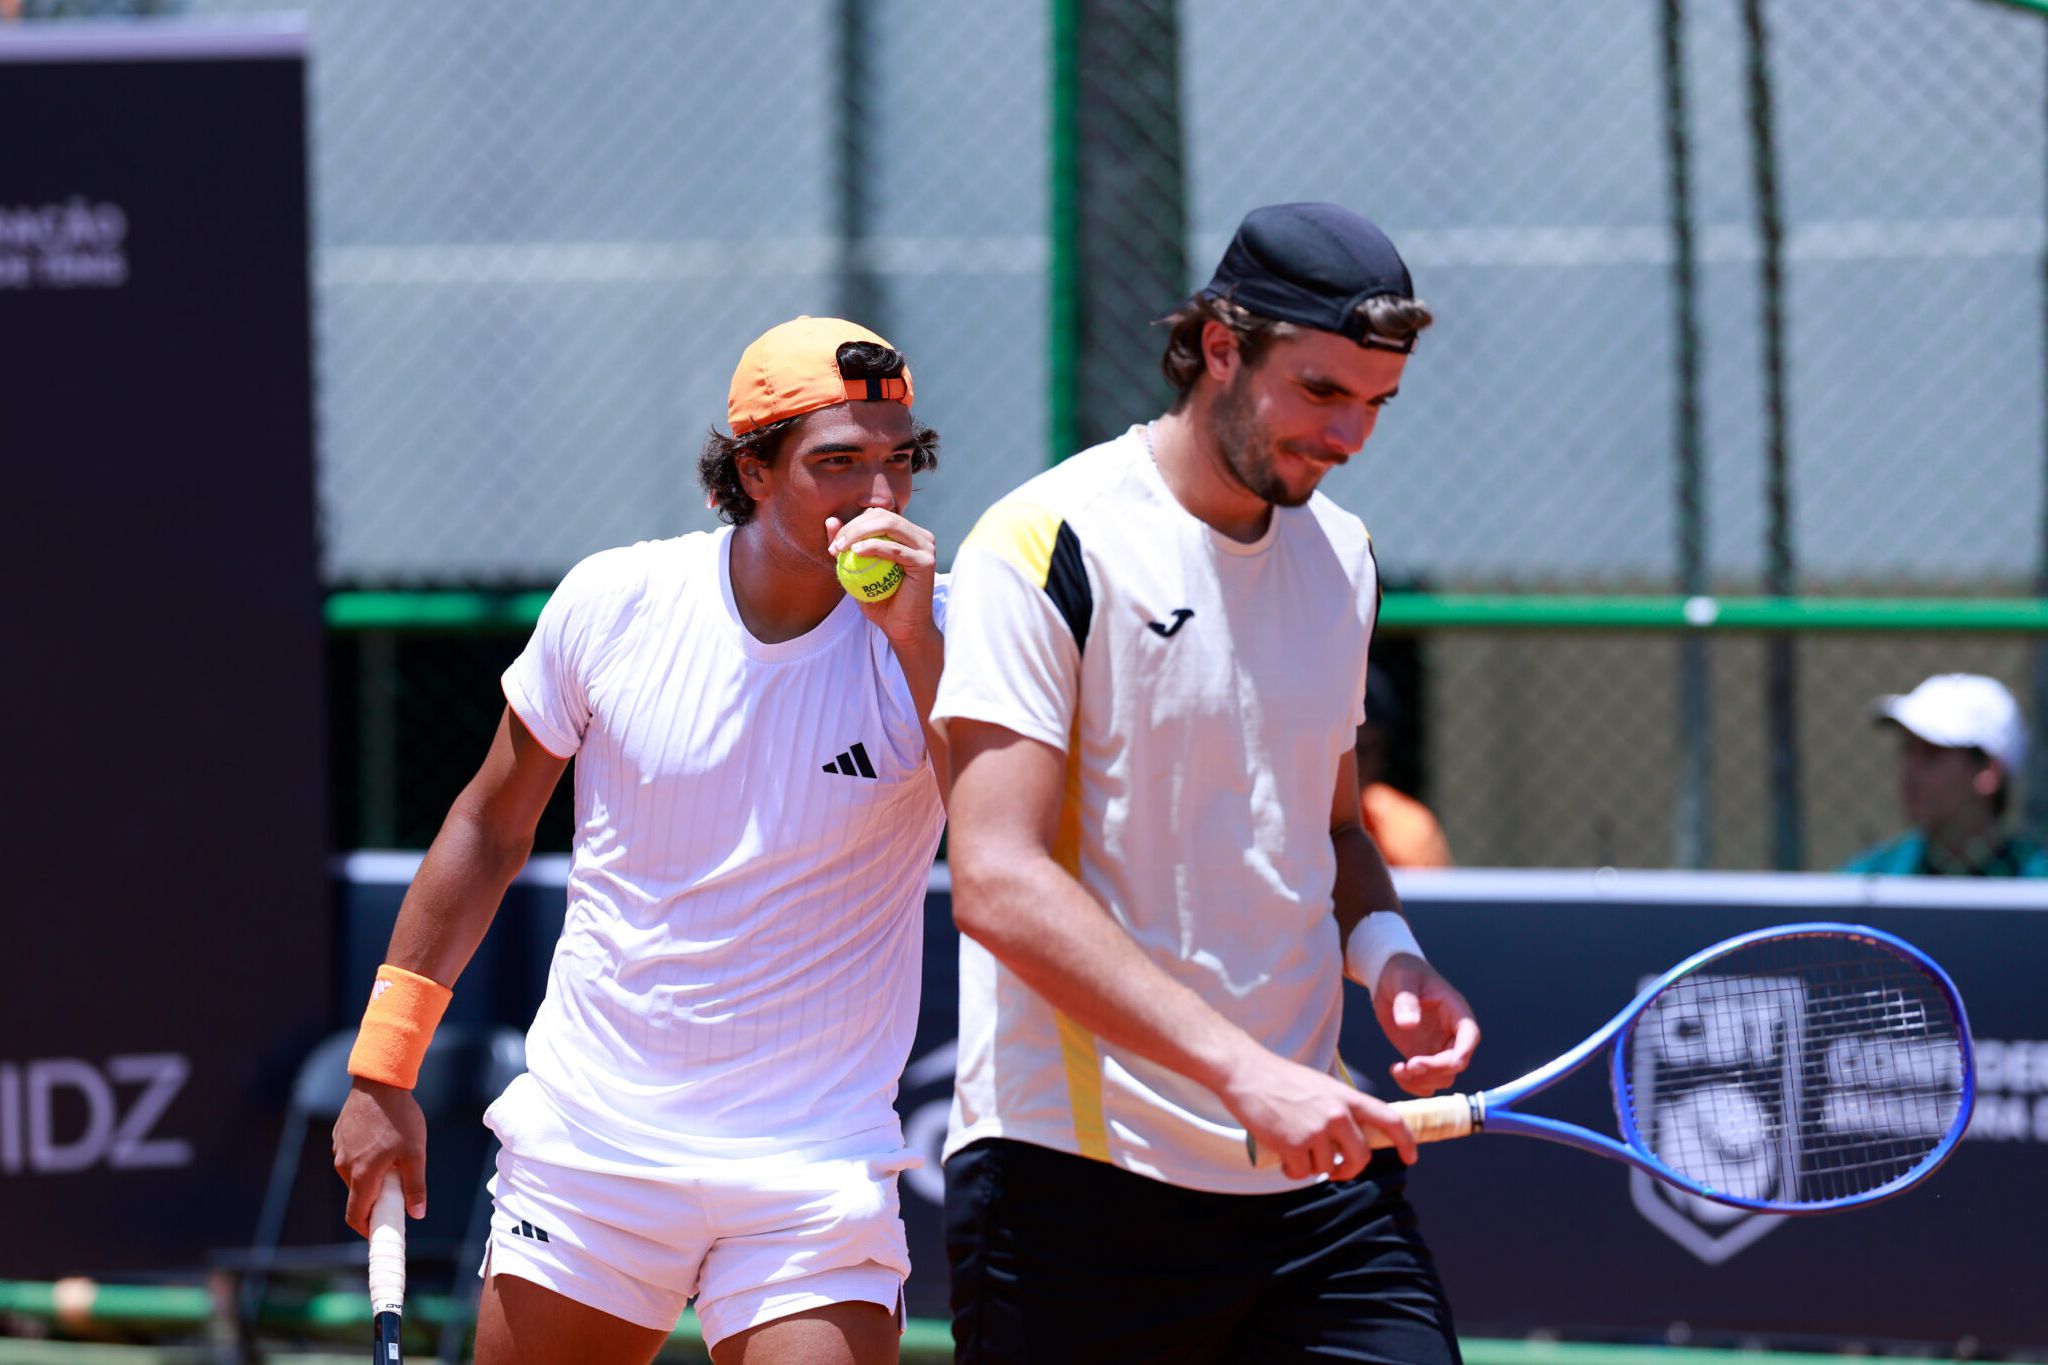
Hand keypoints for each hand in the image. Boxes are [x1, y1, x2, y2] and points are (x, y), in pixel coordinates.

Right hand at [331, 1078, 427, 1236]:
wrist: (379, 1082)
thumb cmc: (400, 1117)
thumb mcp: (415, 1153)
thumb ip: (415, 1186)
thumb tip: (417, 1214)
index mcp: (362, 1175)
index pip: (356, 1216)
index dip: (368, 1229)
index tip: (382, 1231)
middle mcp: (344, 1166)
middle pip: (358, 1196)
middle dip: (377, 1199)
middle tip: (399, 1189)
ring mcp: (339, 1151)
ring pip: (355, 1176)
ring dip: (372, 1177)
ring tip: (395, 1158)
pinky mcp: (339, 1137)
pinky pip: (352, 1158)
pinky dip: (366, 1160)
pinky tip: (383, 1141)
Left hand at [825, 509, 938, 646]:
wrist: (902, 629)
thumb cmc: (881, 602)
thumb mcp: (856, 571)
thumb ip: (846, 545)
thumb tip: (830, 520)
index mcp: (908, 535)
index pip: (878, 516)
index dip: (853, 524)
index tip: (835, 544)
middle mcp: (921, 536)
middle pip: (883, 516)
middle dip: (854, 527)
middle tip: (836, 546)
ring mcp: (926, 547)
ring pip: (889, 525)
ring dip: (859, 533)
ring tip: (842, 548)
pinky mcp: (926, 562)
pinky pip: (895, 549)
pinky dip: (873, 547)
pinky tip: (856, 552)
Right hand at [1219, 1048, 1417, 1180]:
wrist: (1246, 1073)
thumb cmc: (1282, 1079)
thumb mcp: (1323, 1087)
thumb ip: (1342, 1109)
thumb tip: (1354, 1137)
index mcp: (1347, 1097)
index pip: (1390, 1120)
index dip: (1406, 1142)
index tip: (1411, 1158)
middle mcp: (1337, 1114)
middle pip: (1360, 1157)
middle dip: (1348, 1169)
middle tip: (1336, 1170)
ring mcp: (1315, 1131)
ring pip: (1326, 1168)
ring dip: (1311, 1165)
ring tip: (1294, 1146)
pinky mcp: (1293, 1146)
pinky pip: (1301, 1174)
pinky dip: (1291, 1171)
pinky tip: (1282, 1155)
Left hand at [1373, 953, 1480, 1096]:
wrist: (1390, 979)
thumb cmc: (1403, 972)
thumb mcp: (1403, 980)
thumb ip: (1407, 1001)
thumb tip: (1408, 1024)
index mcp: (1455, 1012)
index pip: (1470, 1036)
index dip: (1463, 1053)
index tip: (1446, 1063)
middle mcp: (1452, 1034)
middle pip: (1457, 1063)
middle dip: (1435, 1070)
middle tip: (1408, 1066)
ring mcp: (1438, 1048)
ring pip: (1443, 1077)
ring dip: (1422, 1081)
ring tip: (1398, 1069)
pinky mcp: (1423, 1056)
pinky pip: (1426, 1080)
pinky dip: (1413, 1084)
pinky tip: (1395, 1070)